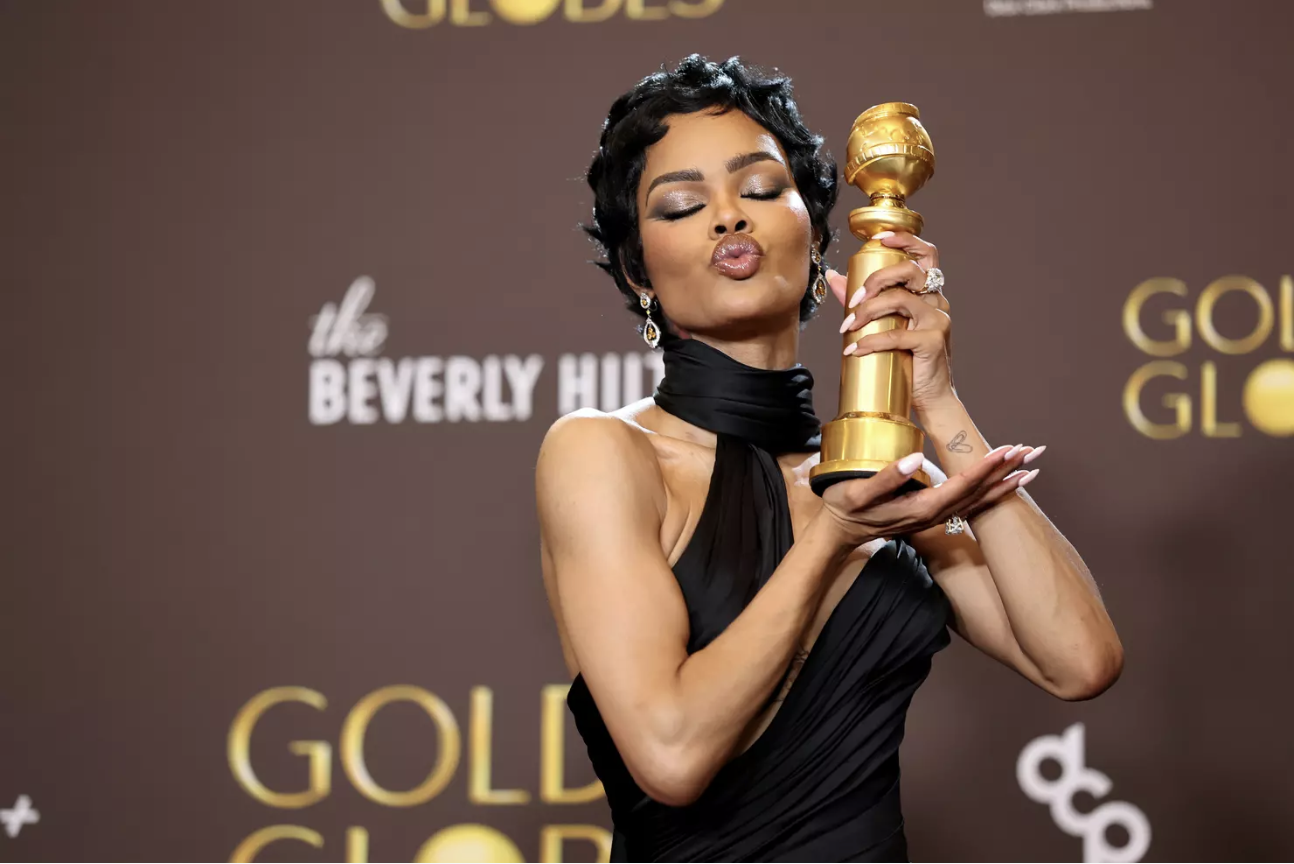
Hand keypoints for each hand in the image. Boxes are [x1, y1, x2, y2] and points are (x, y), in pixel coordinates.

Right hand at [815, 444, 1039, 549]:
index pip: (962, 485)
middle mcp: (935, 516)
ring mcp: (937, 518)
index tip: (1006, 451)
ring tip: (1031, 467)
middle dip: (1006, 472)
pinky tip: (1005, 483)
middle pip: (979, 493)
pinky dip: (992, 492)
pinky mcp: (935, 514)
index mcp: (921, 508)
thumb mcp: (856, 493)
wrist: (841, 531)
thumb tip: (916, 459)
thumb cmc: (845, 507)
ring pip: (980, 501)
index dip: (985, 467)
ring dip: (1006, 483)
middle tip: (1032, 452)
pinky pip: (972, 504)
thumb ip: (886, 478)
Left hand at [826, 230, 953, 412]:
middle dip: (876, 280)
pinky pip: (897, 334)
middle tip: (853, 301)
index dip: (905, 239)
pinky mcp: (934, 340)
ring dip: (867, 311)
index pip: (926, 253)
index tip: (879, 238)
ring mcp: (938, 320)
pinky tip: (855, 351)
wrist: (929, 397)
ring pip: (900, 299)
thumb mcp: (885, 325)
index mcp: (928, 293)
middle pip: (910, 270)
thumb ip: (862, 299)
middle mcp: (937, 301)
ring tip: (847, 328)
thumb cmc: (907, 360)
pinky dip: (871, 341)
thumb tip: (834, 276)